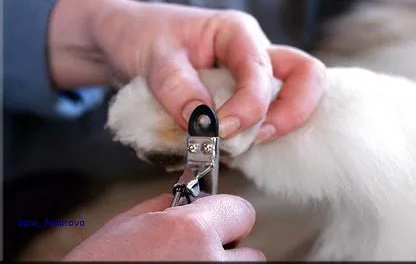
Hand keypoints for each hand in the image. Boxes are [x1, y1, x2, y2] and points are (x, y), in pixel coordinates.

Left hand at [48, 0, 324, 142]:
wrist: (126, 42)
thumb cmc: (142, 36)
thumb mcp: (155, 58)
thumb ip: (180, 90)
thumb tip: (205, 125)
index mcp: (237, 33)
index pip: (264, 71)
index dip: (250, 107)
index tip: (220, 131)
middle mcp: (252, 54)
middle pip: (305, 78)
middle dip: (291, 113)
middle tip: (259, 138)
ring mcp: (248, 78)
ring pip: (288, 101)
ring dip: (271, 129)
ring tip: (236, 147)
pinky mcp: (237, 100)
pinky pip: (259, 120)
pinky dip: (250, 138)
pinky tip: (226, 148)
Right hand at [62, 194, 264, 260]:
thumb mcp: (123, 226)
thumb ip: (162, 208)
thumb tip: (183, 199)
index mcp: (190, 231)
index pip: (242, 212)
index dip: (227, 214)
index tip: (218, 220)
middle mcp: (210, 262)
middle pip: (251, 252)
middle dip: (227, 249)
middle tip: (199, 252)